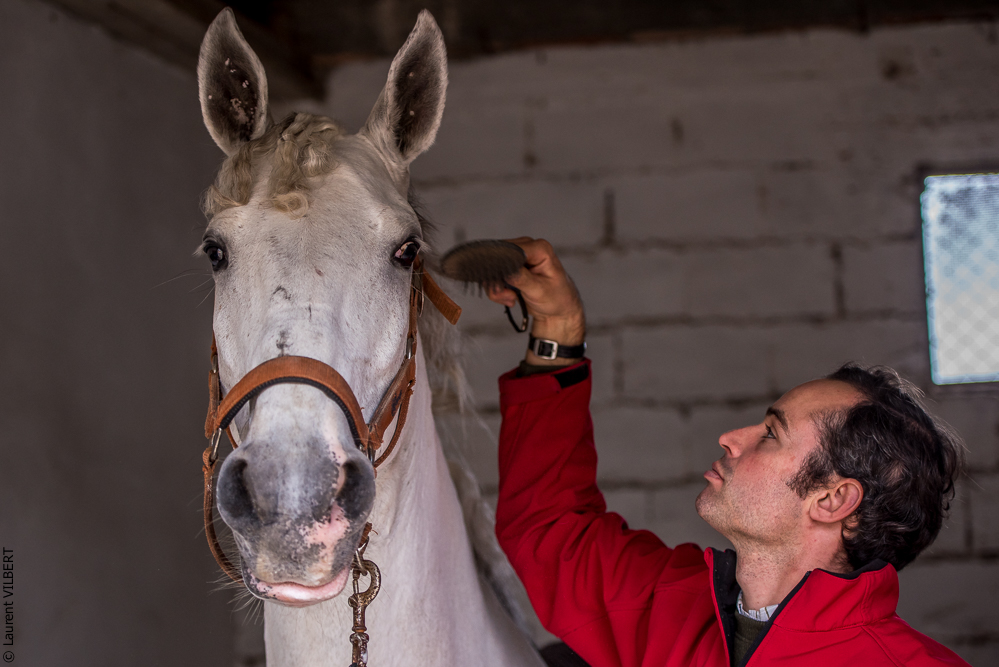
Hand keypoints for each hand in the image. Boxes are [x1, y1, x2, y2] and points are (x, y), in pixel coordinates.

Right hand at [486, 238, 585, 363]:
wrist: (558, 311)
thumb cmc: (557, 299)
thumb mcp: (539, 290)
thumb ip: (521, 278)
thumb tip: (503, 270)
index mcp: (539, 248)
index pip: (510, 250)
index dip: (502, 266)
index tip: (503, 284)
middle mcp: (528, 248)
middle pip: (498, 258)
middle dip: (499, 281)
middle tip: (509, 296)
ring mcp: (518, 257)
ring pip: (493, 269)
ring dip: (498, 288)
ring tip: (512, 298)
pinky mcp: (511, 267)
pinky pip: (494, 276)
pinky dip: (499, 290)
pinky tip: (511, 297)